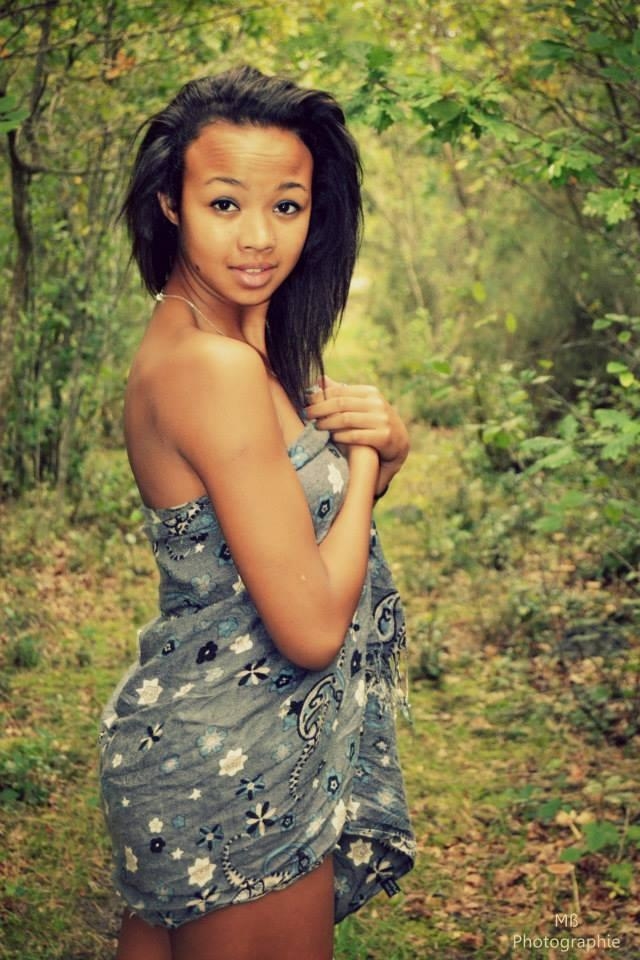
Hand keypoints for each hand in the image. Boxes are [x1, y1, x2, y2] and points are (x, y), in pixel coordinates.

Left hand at [305, 375, 408, 496]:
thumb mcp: (363, 404)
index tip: (306, 402)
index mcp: (370, 392)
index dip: (321, 396)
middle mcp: (377, 403)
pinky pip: (356, 435)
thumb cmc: (374, 422)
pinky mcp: (384, 436)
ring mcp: (381, 420)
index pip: (340, 391)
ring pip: (346, 419)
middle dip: (320, 409)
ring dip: (327, 423)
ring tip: (316, 427)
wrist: (399, 443)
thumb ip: (344, 393)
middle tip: (306, 415)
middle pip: (340, 403)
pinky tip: (332, 438)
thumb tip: (321, 379)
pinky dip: (341, 436)